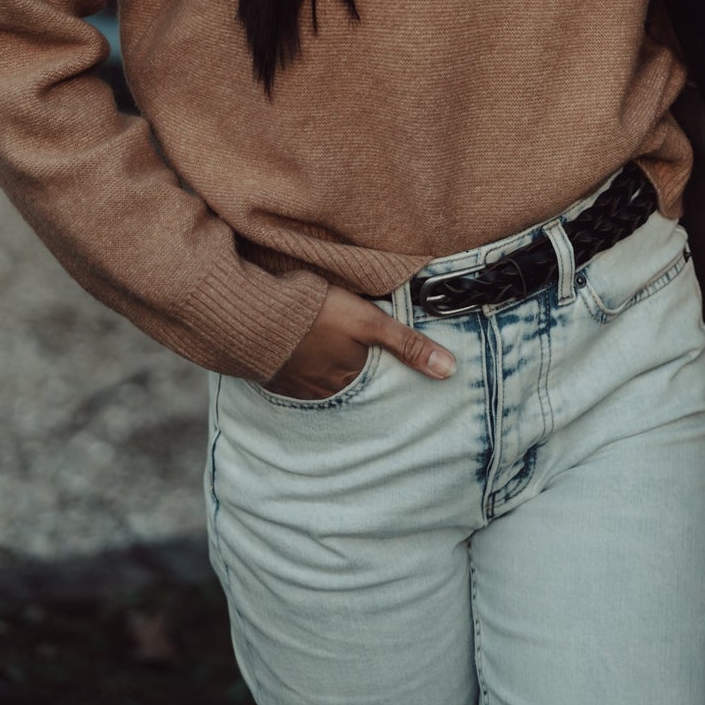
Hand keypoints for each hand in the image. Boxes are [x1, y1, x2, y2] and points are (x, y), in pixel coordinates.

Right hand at [264, 283, 455, 400]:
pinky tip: (303, 353)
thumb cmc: (315, 314)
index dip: (383, 371)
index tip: (388, 366)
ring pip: (322, 381)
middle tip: (358, 360)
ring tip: (332, 356)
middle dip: (355, 374)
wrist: (254, 314)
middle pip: (348, 383)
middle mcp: (324, 390)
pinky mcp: (272, 374)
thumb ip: (408, 344)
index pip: (377, 381)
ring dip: (328, 370)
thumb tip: (450, 370)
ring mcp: (296, 385)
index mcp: (350, 378)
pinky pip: (295, 377)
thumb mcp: (368, 322)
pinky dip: (303, 367)